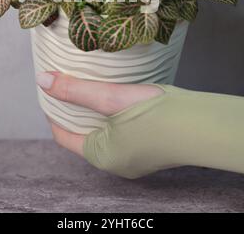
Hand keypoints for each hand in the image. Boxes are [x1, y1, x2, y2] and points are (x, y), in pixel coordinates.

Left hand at [36, 71, 162, 156]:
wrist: (201, 126)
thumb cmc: (155, 115)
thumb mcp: (111, 99)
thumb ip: (76, 90)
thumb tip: (43, 81)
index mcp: (101, 156)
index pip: (64, 135)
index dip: (54, 112)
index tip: (52, 90)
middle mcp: (116, 162)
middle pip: (83, 133)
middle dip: (75, 110)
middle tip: (70, 84)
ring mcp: (134, 158)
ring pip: (104, 132)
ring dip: (95, 111)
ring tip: (91, 87)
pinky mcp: (149, 149)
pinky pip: (122, 133)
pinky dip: (113, 116)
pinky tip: (118, 98)